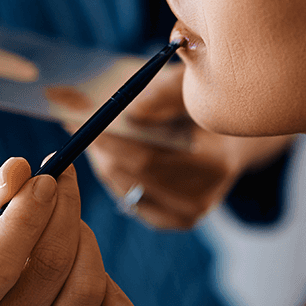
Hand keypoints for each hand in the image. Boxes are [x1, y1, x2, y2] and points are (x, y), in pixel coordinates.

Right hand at [0, 157, 139, 305]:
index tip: (45, 178)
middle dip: (63, 211)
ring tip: (66, 226)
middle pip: (52, 267)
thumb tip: (18, 172)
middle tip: (61, 180)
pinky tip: (89, 271)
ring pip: (88, 286)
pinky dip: (117, 292)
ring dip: (85, 238)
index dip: (27, 215)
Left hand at [79, 62, 293, 229]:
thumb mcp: (190, 85)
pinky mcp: (177, 220)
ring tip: (90, 133)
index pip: (147, 158)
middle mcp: (203, 197)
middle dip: (99, 148)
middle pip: (132, 176)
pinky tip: (108, 154)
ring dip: (102, 160)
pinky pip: (130, 199)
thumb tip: (131, 111)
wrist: (232, 134)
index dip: (108, 139)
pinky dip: (114, 175)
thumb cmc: (204, 102)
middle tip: (74, 124)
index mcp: (215, 163)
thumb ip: (163, 93)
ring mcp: (190, 214)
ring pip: (125, 187)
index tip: (76, 119)